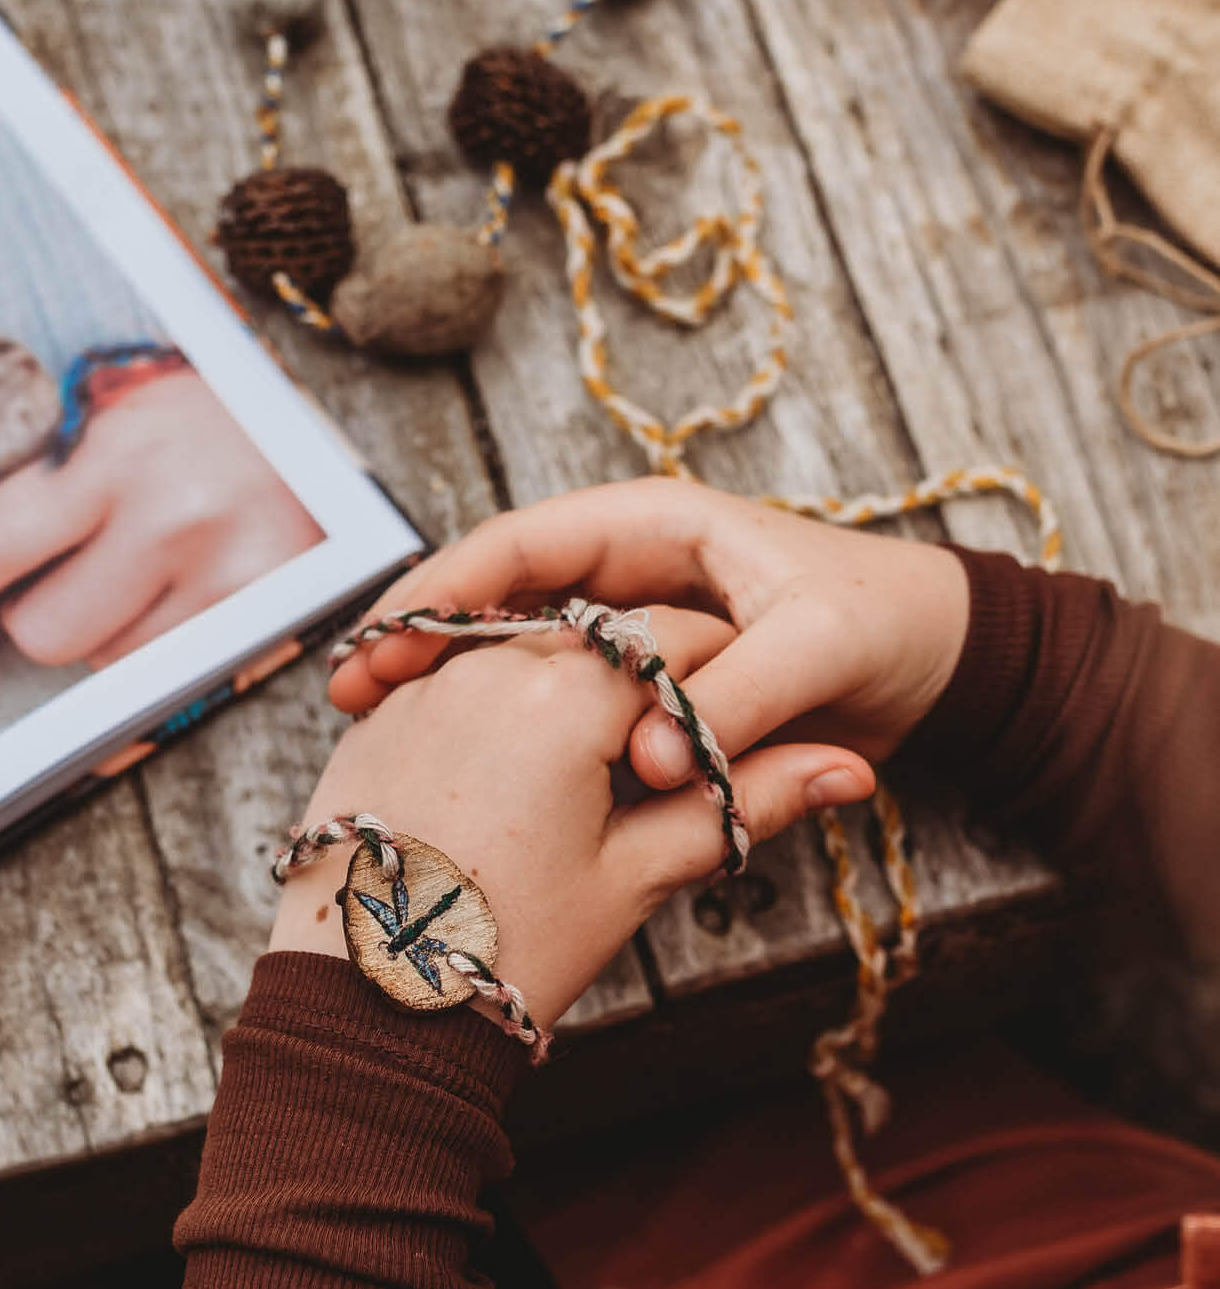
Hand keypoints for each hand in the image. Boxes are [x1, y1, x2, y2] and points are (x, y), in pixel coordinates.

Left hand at [0, 371, 322, 667]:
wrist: (316, 429)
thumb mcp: (86, 399)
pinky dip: (146, 644)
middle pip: (38, 634)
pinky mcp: (261, 619)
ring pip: (97, 661)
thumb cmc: (183, 410)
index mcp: (115, 452)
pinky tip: (165, 591)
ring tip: (126, 569)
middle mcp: (173, 520)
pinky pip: (159, 673)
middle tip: (49, 573)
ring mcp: (224, 578)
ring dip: (94, 630)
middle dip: (27, 611)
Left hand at [275, 609, 875, 1018]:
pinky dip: (497, 708)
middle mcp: (488, 665)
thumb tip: (852, 770)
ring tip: (591, 774)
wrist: (365, 998)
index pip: (676, 641)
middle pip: (597, 638)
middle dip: (642, 683)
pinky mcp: (377, 716)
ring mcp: (424, 685)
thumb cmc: (505, 945)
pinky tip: (513, 776)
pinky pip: (456, 679)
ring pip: (522, 649)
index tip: (736, 724)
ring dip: (567, 690)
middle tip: (667, 758)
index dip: (719, 679)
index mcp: (566, 692)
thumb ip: (741, 804)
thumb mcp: (636, 876)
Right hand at [328, 480, 969, 791]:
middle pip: (493, 594)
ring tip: (372, 728)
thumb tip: (651, 765)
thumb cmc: (882, 624)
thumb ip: (733, 703)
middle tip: (352, 695)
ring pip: (510, 645)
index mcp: (652, 524)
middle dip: (419, 638)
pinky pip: (551, 691)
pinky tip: (449, 754)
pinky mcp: (634, 672)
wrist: (936, 654)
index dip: (447, 591)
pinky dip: (499, 716)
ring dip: (445, 682)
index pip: (521, 545)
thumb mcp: (816, 653)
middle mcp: (623, 565)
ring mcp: (623, 619)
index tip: (386, 642)